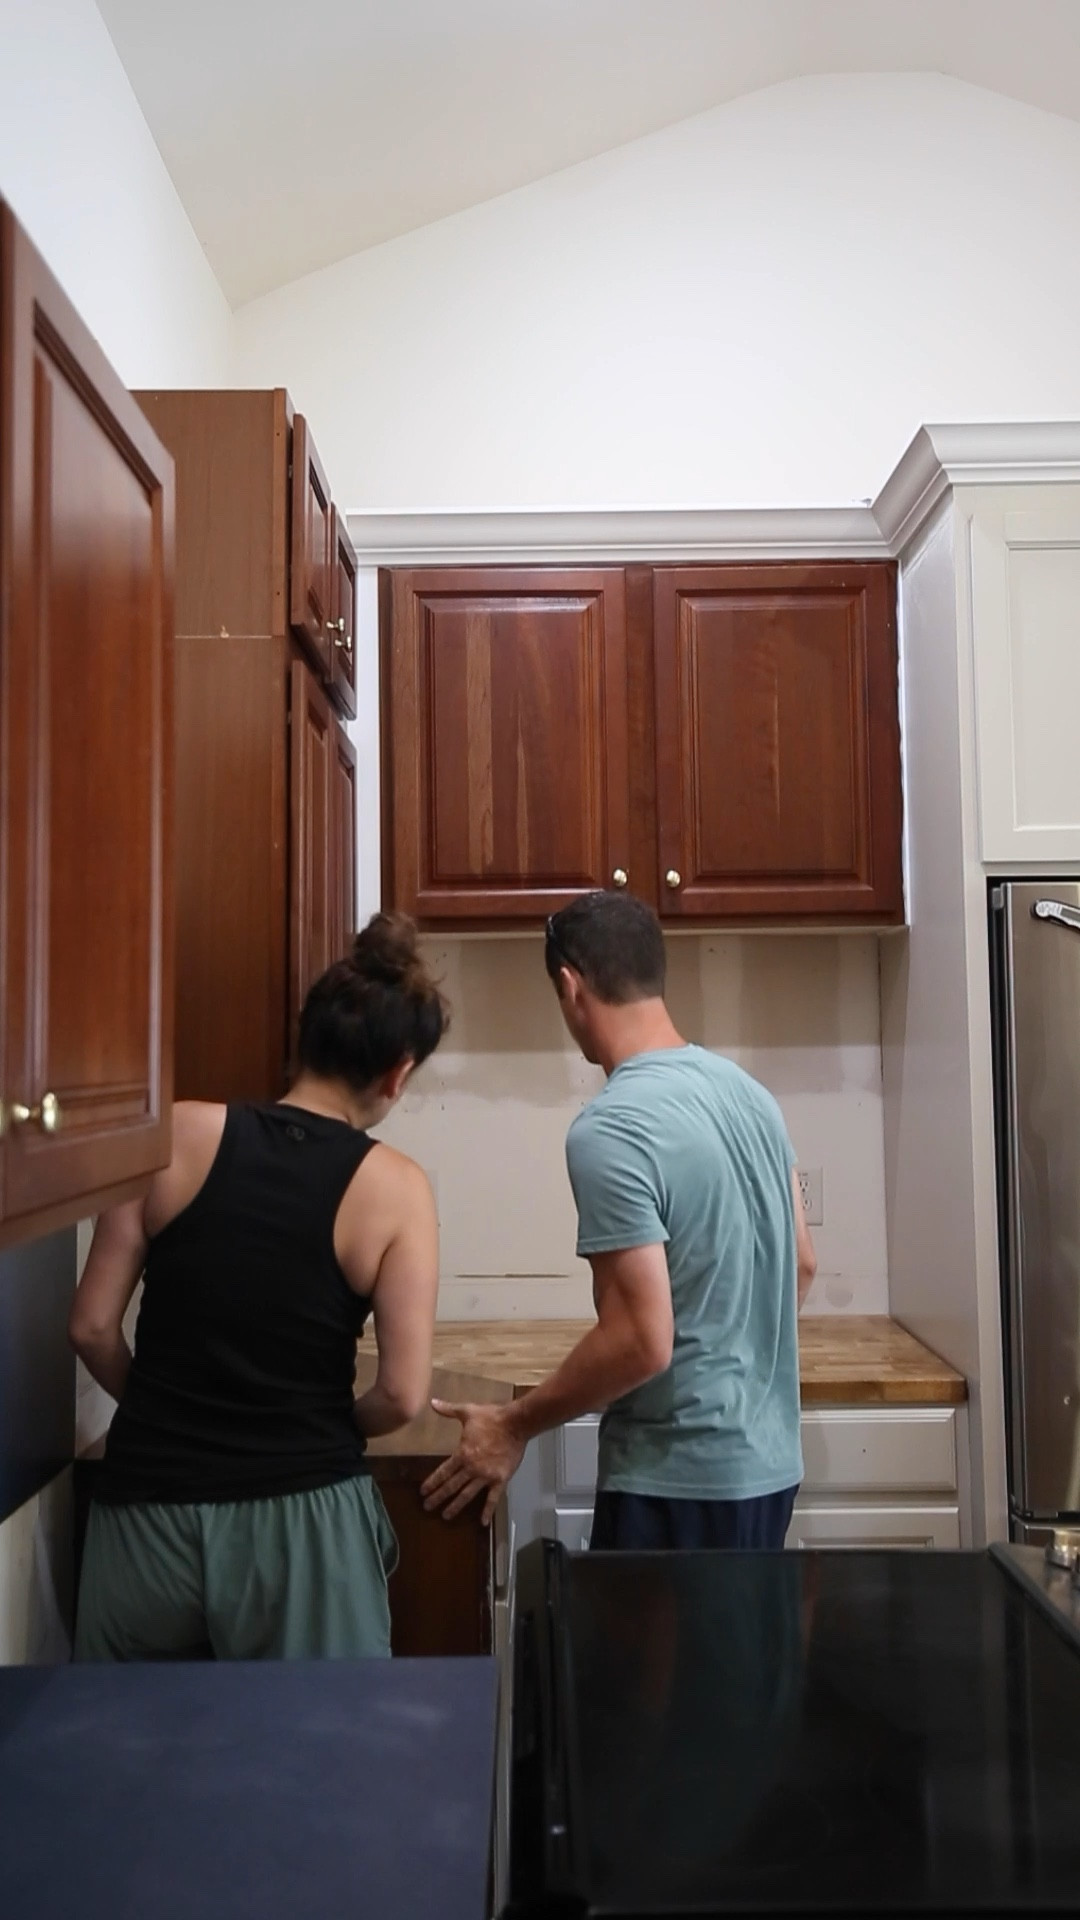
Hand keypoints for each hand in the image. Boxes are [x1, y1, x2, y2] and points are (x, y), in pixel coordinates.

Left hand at [420, 1400, 524, 1524]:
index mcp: (462, 1453)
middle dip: (438, 1497)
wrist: (516, 1423)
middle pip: (452, 1486)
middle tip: (428, 1507)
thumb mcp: (468, 1411)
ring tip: (446, 1516)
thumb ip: (449, 1410)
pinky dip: (487, 1511)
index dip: (432, 1483)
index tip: (423, 1492)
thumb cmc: (492, 1417)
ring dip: (456, 1506)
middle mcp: (471, 1468)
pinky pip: (492, 1498)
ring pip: (467, 1495)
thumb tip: (433, 1402)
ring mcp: (486, 1476)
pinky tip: (483, 1523)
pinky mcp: (500, 1479)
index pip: (443, 1472)